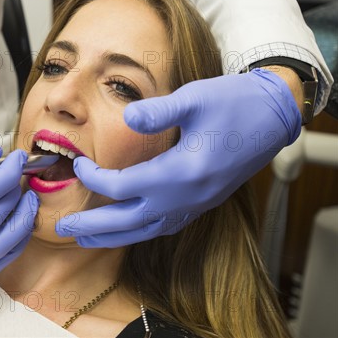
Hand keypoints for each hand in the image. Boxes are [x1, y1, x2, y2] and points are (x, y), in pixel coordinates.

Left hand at [56, 69, 301, 246]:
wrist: (273, 116)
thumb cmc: (233, 103)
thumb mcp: (194, 98)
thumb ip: (158, 111)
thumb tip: (128, 116)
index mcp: (181, 172)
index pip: (123, 186)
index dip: (94, 179)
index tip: (77, 165)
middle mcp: (187, 196)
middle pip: (130, 221)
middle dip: (95, 226)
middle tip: (63, 228)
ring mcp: (196, 204)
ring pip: (147, 230)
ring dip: (114, 236)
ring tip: (86, 239)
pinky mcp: (202, 203)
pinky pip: (164, 226)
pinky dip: (139, 231)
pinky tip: (126, 229)